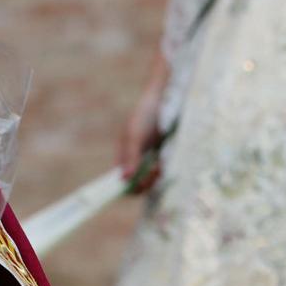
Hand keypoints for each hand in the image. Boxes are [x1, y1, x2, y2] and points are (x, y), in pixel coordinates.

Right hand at [118, 50, 171, 190]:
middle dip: (145, 182)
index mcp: (123, 153)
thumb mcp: (135, 135)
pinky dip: (162, 171)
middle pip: (137, 182)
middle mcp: (134, 158)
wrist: (163, 100)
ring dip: (155, 177)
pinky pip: (160, 171)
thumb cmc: (144, 114)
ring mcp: (148, 158)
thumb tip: (125, 178)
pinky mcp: (162, 156)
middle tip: (154, 172)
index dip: (128, 185)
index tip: (139, 184)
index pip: (121, 179)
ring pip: (150, 179)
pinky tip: (163, 162)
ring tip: (159, 165)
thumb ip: (131, 156)